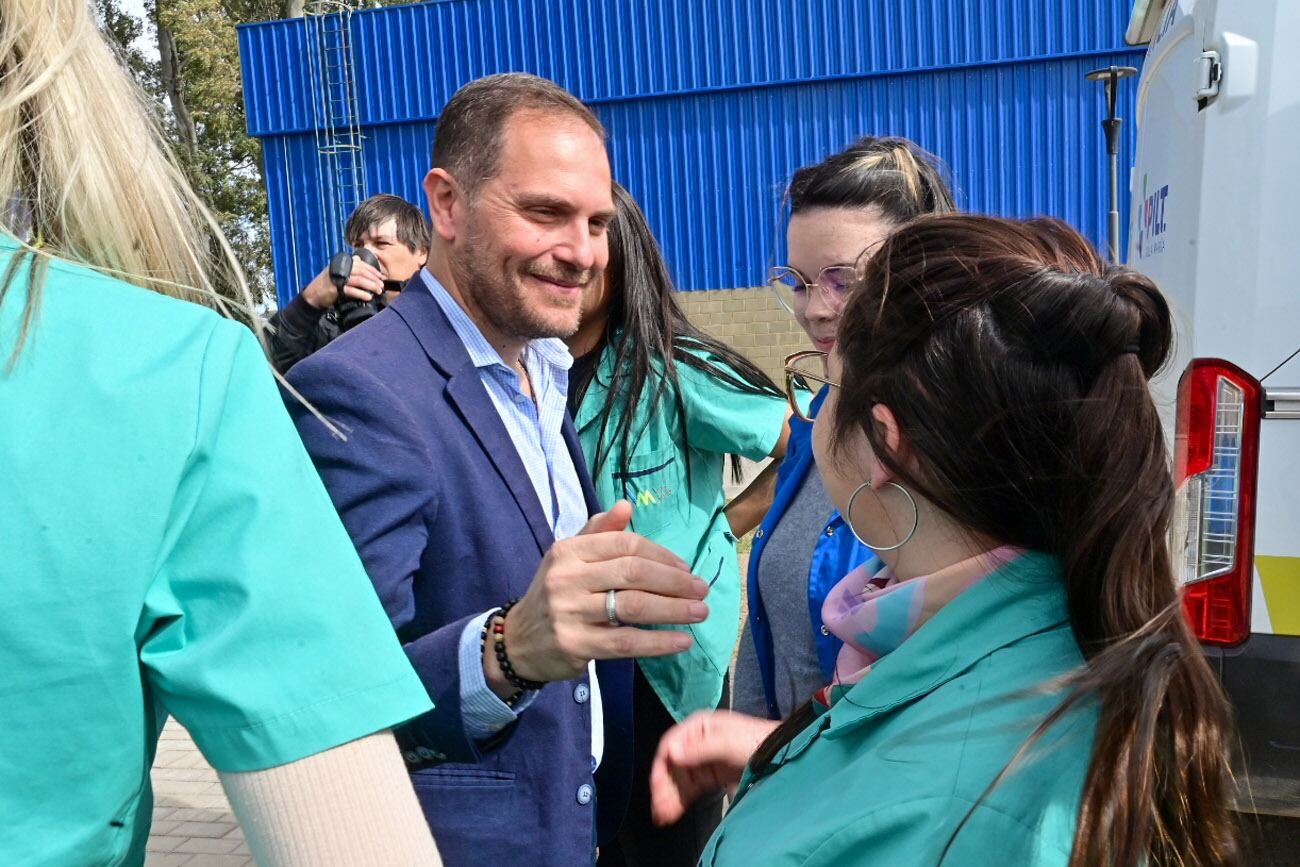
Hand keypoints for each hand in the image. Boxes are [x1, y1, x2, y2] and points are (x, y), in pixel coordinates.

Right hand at [300, 256, 385, 308]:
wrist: (313, 295)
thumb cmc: (328, 284)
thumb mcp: (338, 272)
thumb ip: (349, 267)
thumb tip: (360, 261)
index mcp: (342, 262)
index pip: (361, 264)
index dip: (372, 270)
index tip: (380, 276)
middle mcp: (340, 267)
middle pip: (361, 271)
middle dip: (374, 278)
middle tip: (381, 285)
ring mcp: (337, 277)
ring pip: (358, 280)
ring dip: (370, 286)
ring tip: (378, 291)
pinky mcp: (335, 288)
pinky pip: (351, 290)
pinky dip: (361, 293)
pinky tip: (367, 297)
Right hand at [483, 501, 708, 692]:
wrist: (519, 641)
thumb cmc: (555, 593)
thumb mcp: (569, 558)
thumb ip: (598, 532)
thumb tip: (627, 505)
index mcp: (569, 551)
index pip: (625, 544)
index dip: (661, 555)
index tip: (685, 568)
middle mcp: (567, 578)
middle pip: (633, 573)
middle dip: (674, 581)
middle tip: (701, 590)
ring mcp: (570, 612)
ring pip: (633, 606)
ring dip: (674, 609)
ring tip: (700, 612)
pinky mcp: (576, 644)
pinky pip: (625, 642)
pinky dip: (658, 642)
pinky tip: (681, 641)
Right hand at [649, 710, 778, 825]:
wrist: (782, 755)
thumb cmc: (756, 742)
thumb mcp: (727, 742)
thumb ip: (700, 748)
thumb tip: (672, 754)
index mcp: (698, 726)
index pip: (671, 744)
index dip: (662, 765)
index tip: (658, 786)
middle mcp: (697, 741)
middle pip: (673, 764)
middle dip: (665, 787)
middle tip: (660, 808)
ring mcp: (703, 759)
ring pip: (679, 779)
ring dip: (670, 796)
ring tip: (664, 816)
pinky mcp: (711, 775)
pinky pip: (690, 788)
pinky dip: (681, 799)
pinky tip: (673, 812)